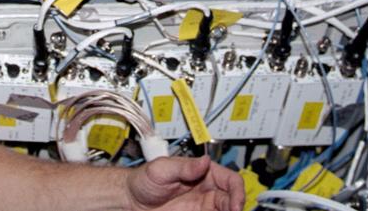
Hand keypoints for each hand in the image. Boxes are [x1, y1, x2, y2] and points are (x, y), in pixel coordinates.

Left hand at [125, 156, 244, 210]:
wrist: (131, 200)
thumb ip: (184, 167)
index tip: (235, 203)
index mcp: (202, 172)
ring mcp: (202, 205)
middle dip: (236, 206)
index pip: (230, 179)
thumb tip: (204, 161)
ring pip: (225, 210)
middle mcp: (206, 189)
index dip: (237, 190)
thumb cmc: (143, 179)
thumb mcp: (161, 168)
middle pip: (232, 197)